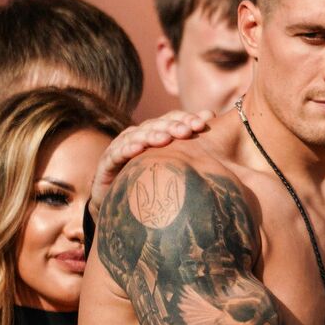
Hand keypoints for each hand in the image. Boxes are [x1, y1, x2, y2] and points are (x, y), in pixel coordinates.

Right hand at [89, 110, 211, 217]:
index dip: (187, 119)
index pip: (173, 120)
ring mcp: (122, 147)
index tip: (204, 122)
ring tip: (165, 138)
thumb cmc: (153, 183)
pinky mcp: (108, 163)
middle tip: (188, 130)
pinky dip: (126, 149)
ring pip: (137, 136)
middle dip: (173, 126)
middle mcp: (139, 136)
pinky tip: (137, 150)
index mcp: (157, 134)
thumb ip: (194, 148)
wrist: (120, 206)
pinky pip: (116, 154)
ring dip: (151, 135)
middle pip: (157, 126)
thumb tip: (216, 121)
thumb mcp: (176, 166)